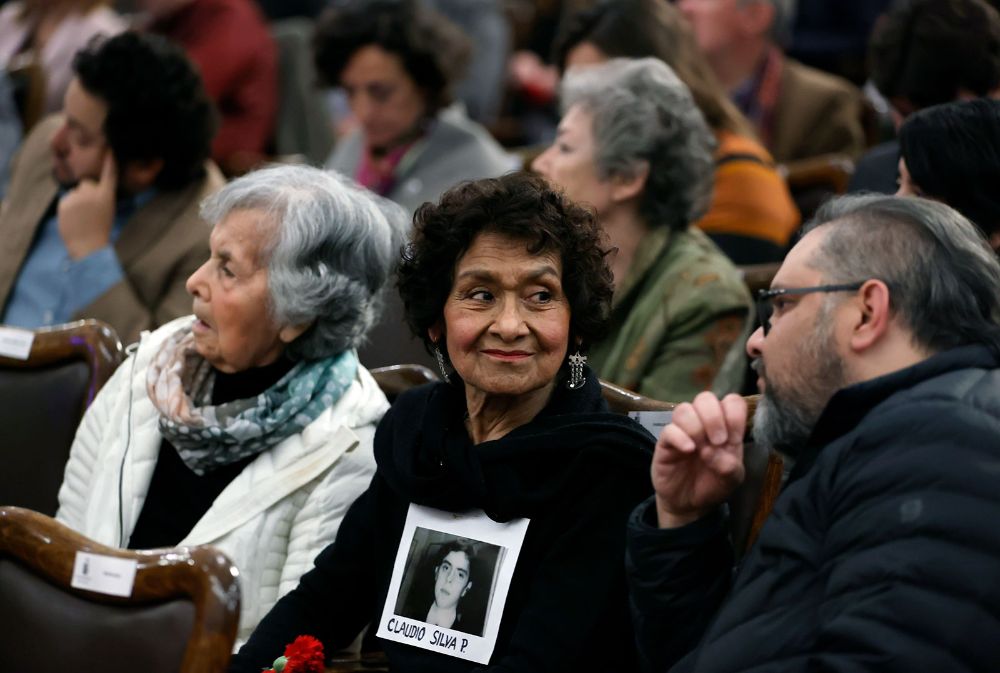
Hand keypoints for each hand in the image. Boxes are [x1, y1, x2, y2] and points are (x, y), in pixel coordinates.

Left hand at [58, 152, 116, 259]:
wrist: (87, 246)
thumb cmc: (101, 230)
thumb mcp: (108, 210)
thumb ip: (99, 196)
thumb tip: (85, 185)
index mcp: (106, 196)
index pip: (109, 174)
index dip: (110, 161)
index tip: (110, 149)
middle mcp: (91, 193)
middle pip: (86, 183)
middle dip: (88, 191)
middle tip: (91, 208)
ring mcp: (76, 198)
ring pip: (75, 193)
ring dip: (78, 200)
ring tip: (82, 217)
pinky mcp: (63, 203)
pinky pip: (66, 200)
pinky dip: (69, 207)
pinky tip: (74, 219)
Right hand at [652, 392, 746, 528]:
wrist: (690, 505)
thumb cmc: (714, 485)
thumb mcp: (732, 479)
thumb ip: (730, 465)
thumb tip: (714, 450)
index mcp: (725, 426)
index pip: (731, 402)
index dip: (734, 415)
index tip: (734, 439)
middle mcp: (703, 423)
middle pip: (705, 398)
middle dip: (714, 417)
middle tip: (719, 441)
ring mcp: (682, 431)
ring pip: (684, 409)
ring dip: (696, 427)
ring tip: (702, 449)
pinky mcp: (665, 443)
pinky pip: (669, 429)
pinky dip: (680, 438)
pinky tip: (689, 450)